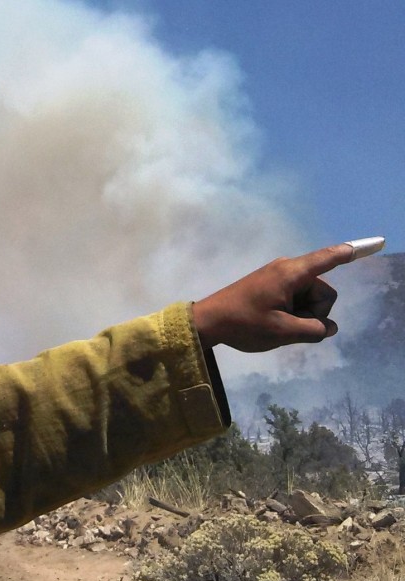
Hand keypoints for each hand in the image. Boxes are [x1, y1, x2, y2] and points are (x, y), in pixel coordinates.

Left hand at [192, 243, 354, 351]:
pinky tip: (273, 322)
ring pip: (309, 298)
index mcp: (292, 273)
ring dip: (302, 315)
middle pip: (323, 291)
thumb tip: (328, 329)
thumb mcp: (282, 332)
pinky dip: (292, 312)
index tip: (379, 242)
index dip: (355, 253)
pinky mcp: (271, 285)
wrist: (207, 322)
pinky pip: (295, 298)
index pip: (330, 258)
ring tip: (276, 325)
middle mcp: (288, 268)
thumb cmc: (243, 325)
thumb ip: (313, 331)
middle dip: (315, 312)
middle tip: (287, 327)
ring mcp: (279, 276)